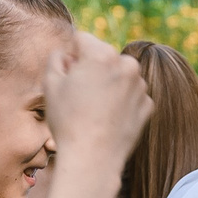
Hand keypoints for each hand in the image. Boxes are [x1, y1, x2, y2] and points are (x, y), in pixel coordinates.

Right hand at [42, 32, 151, 181]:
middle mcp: (127, 65)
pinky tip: (108, 118)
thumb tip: (69, 54)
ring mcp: (141, 86)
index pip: (82, 39)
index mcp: (102, 54)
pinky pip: (130, 94)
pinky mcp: (148, 105)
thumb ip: (57, 58)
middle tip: (80, 95)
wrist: (93, 158)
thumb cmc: (68, 120)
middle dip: (92, 68)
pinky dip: (120, 101)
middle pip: (103, 56)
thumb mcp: (50, 83)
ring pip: (119, 75)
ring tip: (94, 109)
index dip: (70, 56)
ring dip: (108, 84)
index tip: (67, 76)